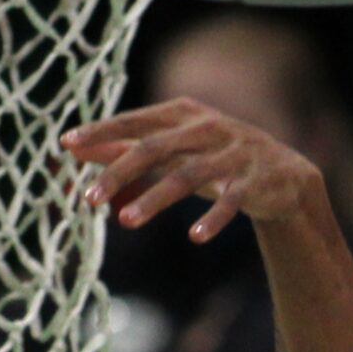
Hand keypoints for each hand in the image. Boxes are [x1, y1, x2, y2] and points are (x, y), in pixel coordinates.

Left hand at [65, 99, 321, 242]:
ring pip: (188, 176)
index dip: (102, 131)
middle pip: (155, 148)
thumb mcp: (174, 148)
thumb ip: (127, 147)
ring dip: (155, 199)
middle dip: (119, 172)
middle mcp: (207, 129)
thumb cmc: (216, 158)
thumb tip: (73, 148)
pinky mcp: (254, 183)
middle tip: (88, 198)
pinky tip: (195, 237)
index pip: (135, 122)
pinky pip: (231, 201)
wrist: (284, 174)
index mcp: (183, 115)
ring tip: (125, 221)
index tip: (68, 144)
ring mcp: (232, 155)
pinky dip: (214, 218)